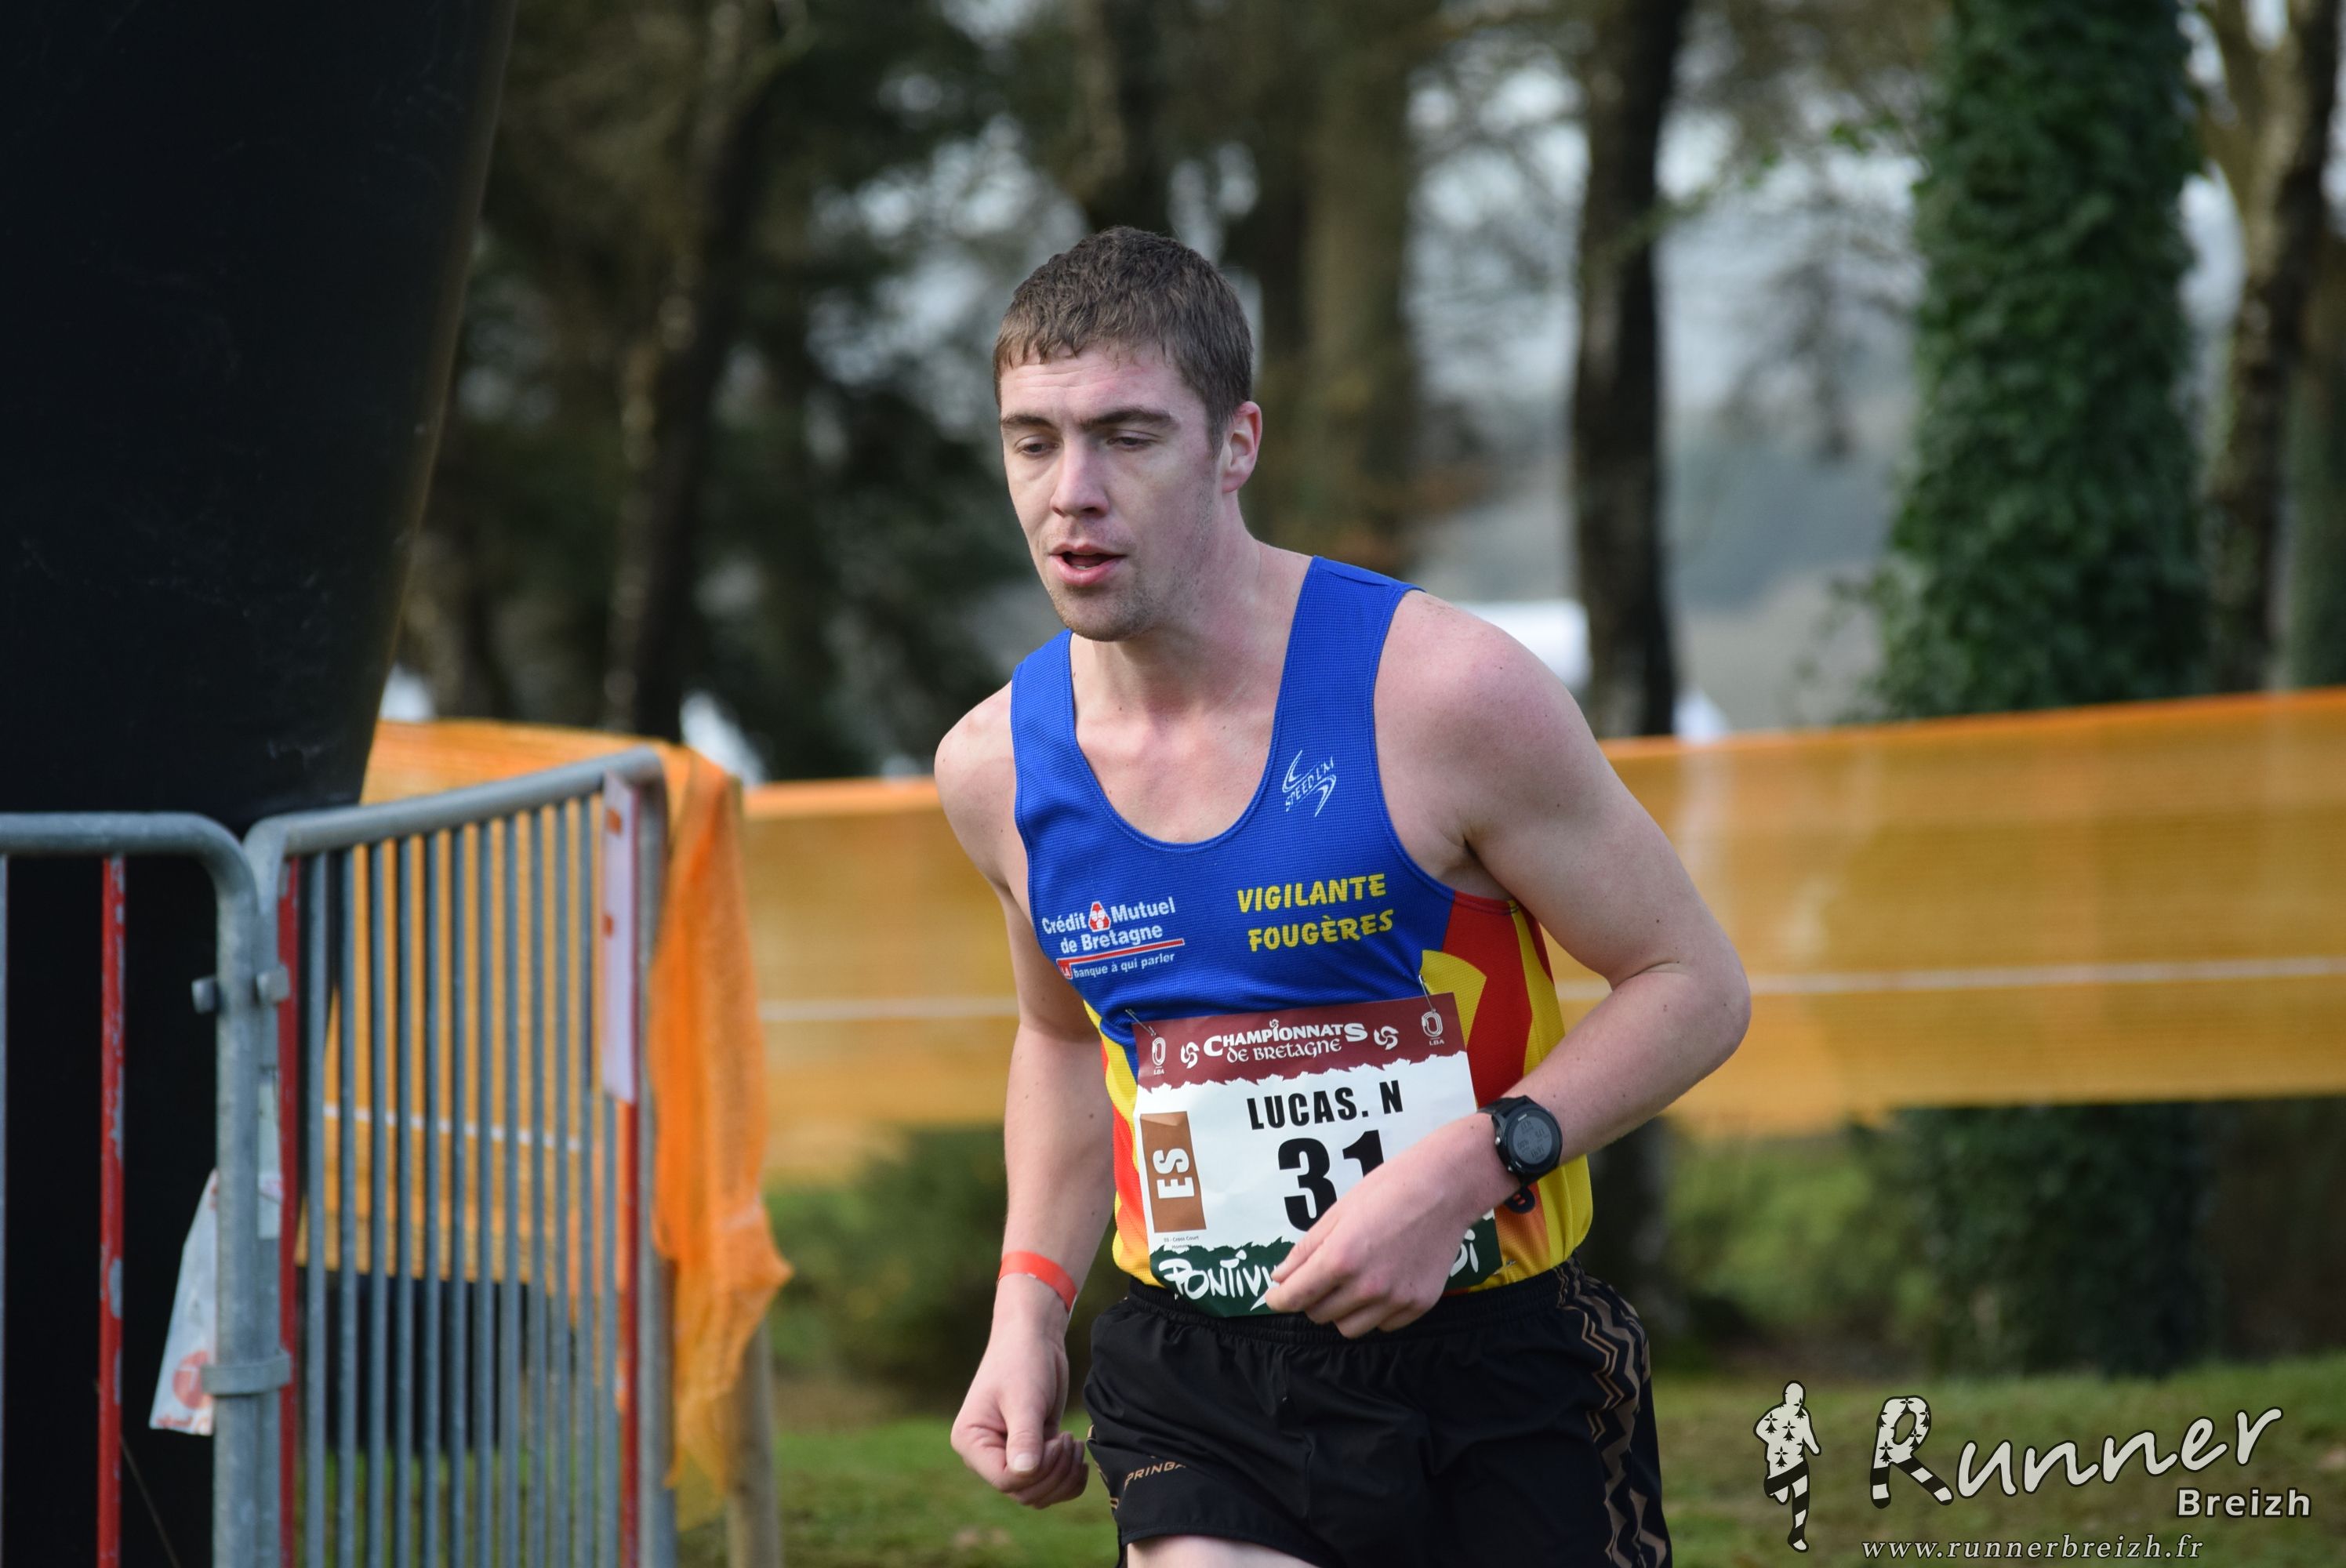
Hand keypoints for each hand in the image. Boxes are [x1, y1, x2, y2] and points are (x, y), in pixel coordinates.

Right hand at [949, 1279, 1088, 1506]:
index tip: (1058, 1440)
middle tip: (1070, 1441)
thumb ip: (1024, 1437)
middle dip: (1054, 1473)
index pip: (1004, 1480)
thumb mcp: (1024, 1398)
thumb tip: (1024, 1474)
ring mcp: (1007, 1455)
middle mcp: (985, 1454)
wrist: (1034, 1339)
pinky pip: (1048, 1485)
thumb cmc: (1022, 1361)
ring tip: (1074, 1444)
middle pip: (1023, 1492)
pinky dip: (1068, 1478)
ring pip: (1037, 1494)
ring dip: (1063, 1477)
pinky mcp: (1030, 1453)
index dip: (1037, 1470)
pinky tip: (1078, 1456)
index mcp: (971, 1441)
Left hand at [1262, 1114, 1506, 1336]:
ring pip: (1349, 1327)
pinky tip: (1380, 1285)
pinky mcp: (1419, 1305)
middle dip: (1310, 1299)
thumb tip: (1281, 1276)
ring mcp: (1395, 1299)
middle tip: (1319, 1278)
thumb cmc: (1389, 1190)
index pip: (1296, 1296)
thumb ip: (1306, 1249)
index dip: (1278, 1300)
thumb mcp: (1338, 1212)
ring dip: (1340, 1311)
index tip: (1274, 1296)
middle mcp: (1367, 1286)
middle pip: (1319, 1315)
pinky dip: (1374, 1312)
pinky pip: (1383, 1325)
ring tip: (1350, 1282)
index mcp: (1341, 1258)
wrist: (1445, 1188)